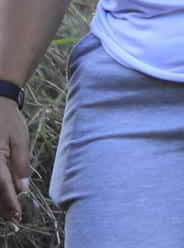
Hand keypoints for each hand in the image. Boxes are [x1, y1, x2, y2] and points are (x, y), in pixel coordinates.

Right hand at [1, 98, 27, 224]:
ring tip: (8, 214)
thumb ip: (21, 165)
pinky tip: (2, 198)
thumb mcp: (20, 141)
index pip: (1, 185)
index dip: (9, 202)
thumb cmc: (9, 121)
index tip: (17, 214)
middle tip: (14, 220)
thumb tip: (22, 188)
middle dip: (2, 206)